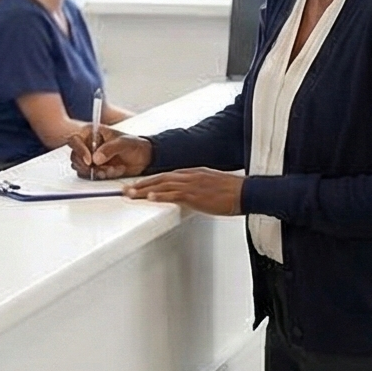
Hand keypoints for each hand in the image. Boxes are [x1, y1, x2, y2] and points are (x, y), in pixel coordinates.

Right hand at [71, 129, 152, 180]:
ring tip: (113, 170)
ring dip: (97, 172)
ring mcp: (90, 158)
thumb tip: (95, 159)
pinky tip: (114, 172)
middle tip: (103, 170)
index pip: (75, 140)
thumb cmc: (134, 145)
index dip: (79, 151)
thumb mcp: (124, 143)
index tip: (90, 161)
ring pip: (81, 168)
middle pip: (75, 157)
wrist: (144, 158)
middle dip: (88, 167)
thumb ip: (110, 149)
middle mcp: (88, 145)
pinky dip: (100, 176)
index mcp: (92, 133)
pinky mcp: (94, 169)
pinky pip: (89, 176)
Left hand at [123, 168, 244, 215]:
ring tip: (130, 194)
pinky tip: (151, 197)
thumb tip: (187, 195)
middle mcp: (190, 175)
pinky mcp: (196, 194)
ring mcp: (192, 184)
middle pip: (160, 178)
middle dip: (141, 183)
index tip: (138, 184)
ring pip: (163, 185)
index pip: (167, 175)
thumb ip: (197, 187)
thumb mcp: (211, 185)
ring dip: (145, 189)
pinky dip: (161, 195)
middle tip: (126, 189)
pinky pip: (174, 194)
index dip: (151, 180)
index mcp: (193, 172)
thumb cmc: (232, 191)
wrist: (245, 191)